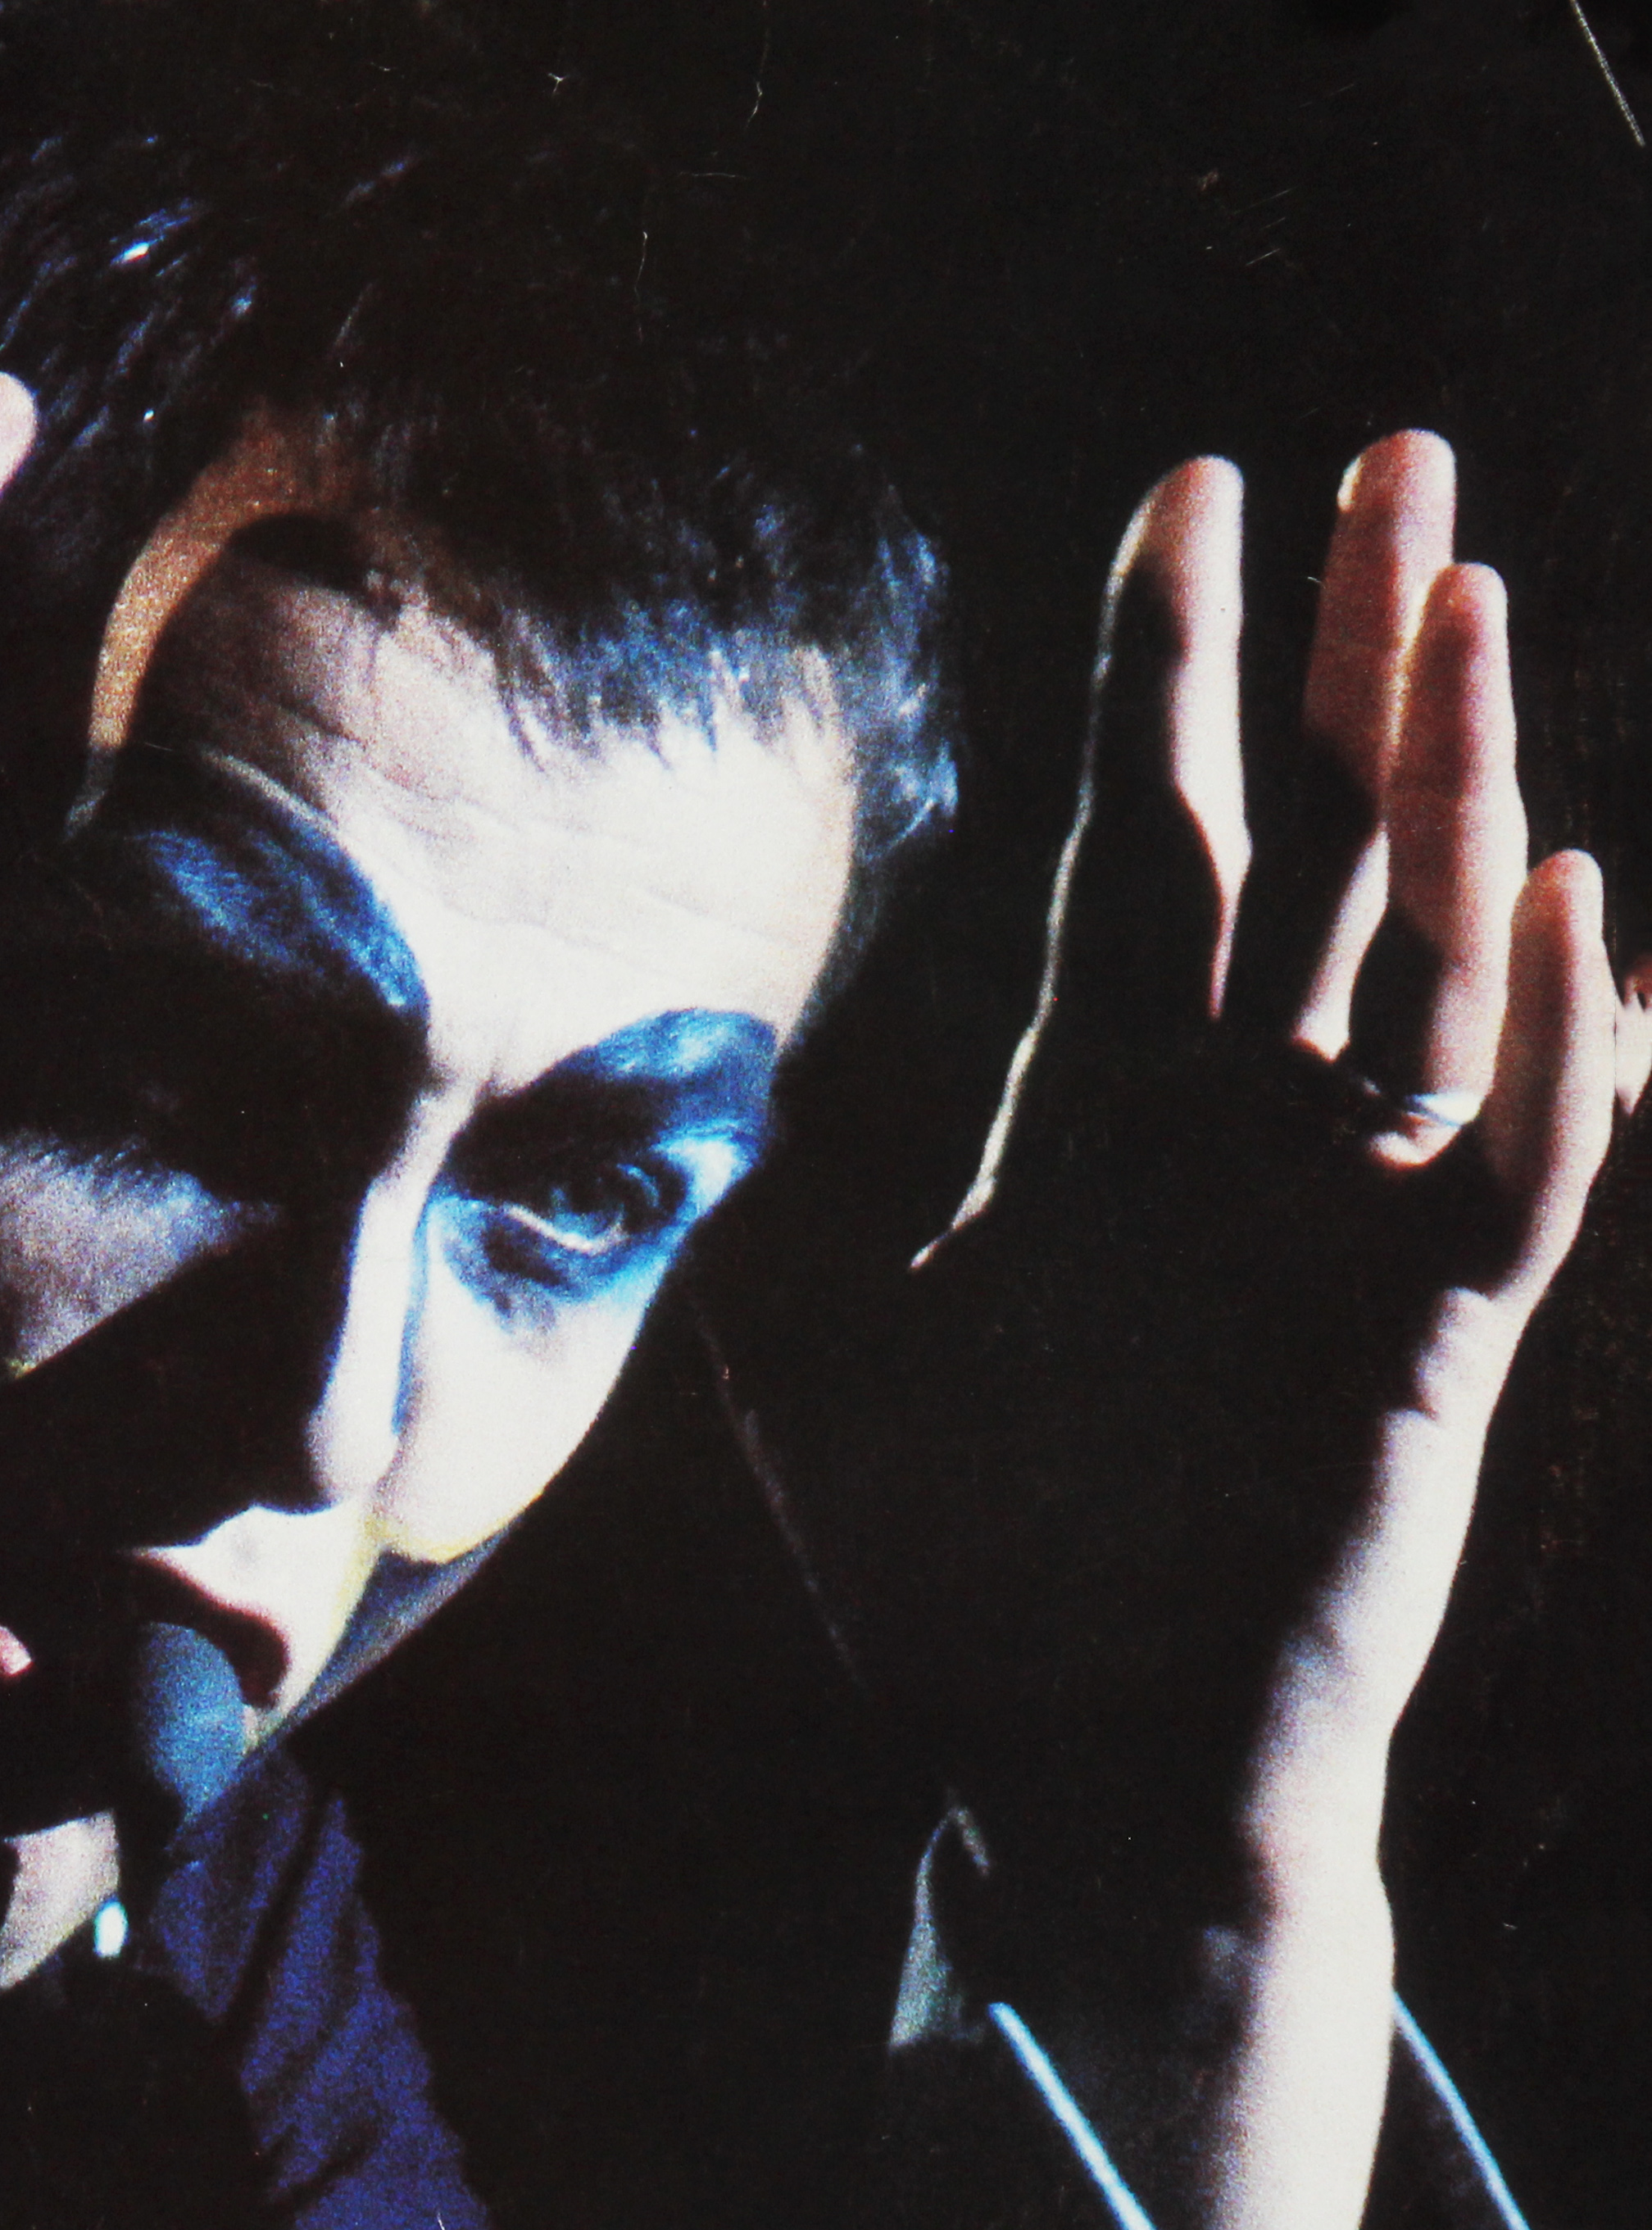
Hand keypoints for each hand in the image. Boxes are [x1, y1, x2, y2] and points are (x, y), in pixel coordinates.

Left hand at [801, 437, 1613, 2229]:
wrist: (1074, 1771)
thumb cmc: (955, 1579)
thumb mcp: (833, 1352)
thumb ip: (784, 1205)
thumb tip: (669, 1094)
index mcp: (1093, 1105)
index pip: (1138, 836)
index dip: (1164, 666)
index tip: (1186, 492)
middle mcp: (1233, 1127)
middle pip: (1307, 843)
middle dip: (1351, 653)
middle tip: (1398, 458)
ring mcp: (1345, 1218)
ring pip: (1427, 959)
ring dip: (1455, 784)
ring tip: (1472, 597)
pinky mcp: (1431, 1343)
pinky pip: (1522, 1169)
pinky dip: (1562, 1052)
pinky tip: (1586, 913)